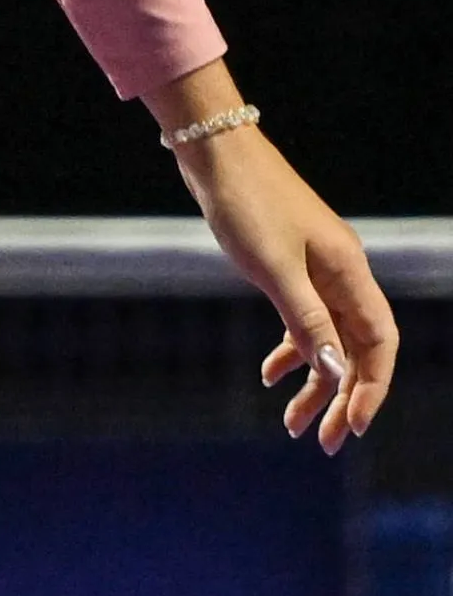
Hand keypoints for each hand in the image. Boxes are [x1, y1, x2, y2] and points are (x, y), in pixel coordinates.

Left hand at [171, 122, 396, 451]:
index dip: (372, 388)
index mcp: (351, 273)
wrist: (216, 153)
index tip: (352, 427)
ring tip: (290, 424)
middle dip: (342, 398)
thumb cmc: (245, 203)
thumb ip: (307, 321)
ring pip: (327, 339)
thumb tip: (338, 374)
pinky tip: (269, 375)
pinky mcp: (290, 267)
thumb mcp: (274, 268)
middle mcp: (342, 275)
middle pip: (356, 349)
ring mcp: (317, 271)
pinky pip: (303, 320)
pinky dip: (291, 350)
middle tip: (322, 442)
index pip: (379, 345)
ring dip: (313, 382)